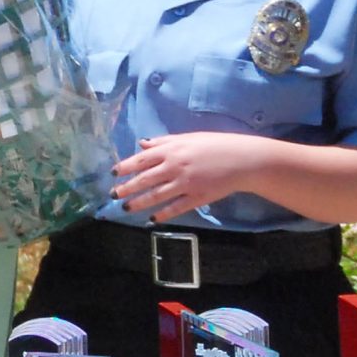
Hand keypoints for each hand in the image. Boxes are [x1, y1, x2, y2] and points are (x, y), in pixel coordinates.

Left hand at [114, 132, 266, 222]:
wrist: (243, 159)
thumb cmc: (214, 145)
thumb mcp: (187, 137)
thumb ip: (163, 142)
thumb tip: (142, 144)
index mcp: (171, 150)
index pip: (141, 160)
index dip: (125, 167)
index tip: (113, 173)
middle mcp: (175, 167)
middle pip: (145, 179)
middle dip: (127, 188)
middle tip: (113, 195)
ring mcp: (186, 184)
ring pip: (157, 195)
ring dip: (140, 203)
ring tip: (126, 208)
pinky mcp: (198, 197)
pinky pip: (177, 207)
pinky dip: (163, 214)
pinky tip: (152, 219)